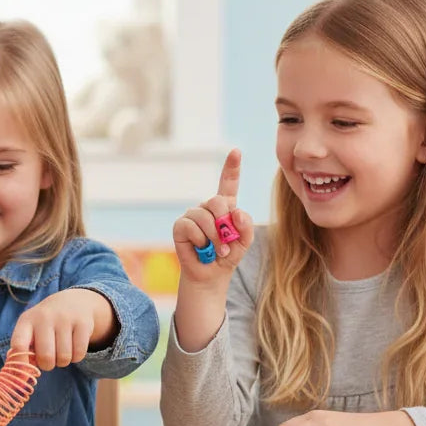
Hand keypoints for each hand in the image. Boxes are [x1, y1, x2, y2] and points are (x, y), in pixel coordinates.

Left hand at [9, 289, 112, 370]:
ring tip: (61, 350)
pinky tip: (73, 346)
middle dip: (48, 365)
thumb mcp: (31, 330)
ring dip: (63, 361)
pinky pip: (79, 354)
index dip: (21, 362)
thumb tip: (21, 377)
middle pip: (46, 357)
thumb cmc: (45, 325)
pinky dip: (76, 357)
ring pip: (64, 358)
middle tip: (49, 358)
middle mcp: (44, 317)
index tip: (24, 374)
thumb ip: (24, 351)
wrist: (73, 302)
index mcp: (26, 320)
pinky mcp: (83, 323)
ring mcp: (64, 318)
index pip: (19, 344)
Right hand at [173, 149, 253, 283]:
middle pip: (217, 202)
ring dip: (214, 238)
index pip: (228, 183)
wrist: (210, 274)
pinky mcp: (180, 225)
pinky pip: (191, 226)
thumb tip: (235, 211)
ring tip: (217, 250)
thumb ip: (246, 226)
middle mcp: (207, 207)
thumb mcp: (245, 242)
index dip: (231, 166)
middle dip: (224, 223)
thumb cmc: (228, 255)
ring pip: (204, 217)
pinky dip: (200, 240)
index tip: (236, 151)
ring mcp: (192, 215)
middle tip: (228, 244)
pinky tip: (201, 248)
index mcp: (225, 207)